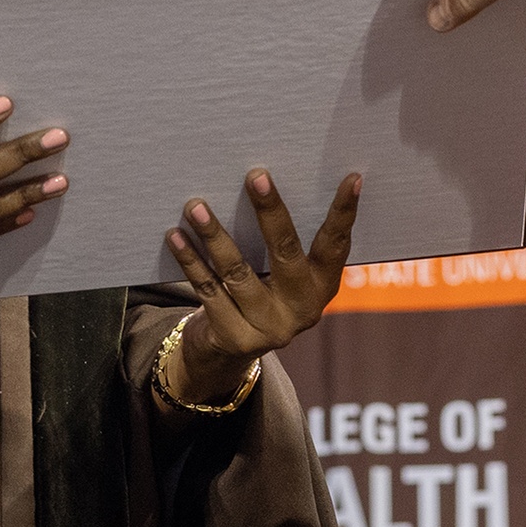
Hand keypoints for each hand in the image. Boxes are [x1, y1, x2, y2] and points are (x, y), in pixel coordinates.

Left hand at [163, 169, 363, 402]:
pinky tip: (174, 236)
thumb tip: (263, 181)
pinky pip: (208, 290)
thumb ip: (282, 243)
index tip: (351, 178)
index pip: (335, 245)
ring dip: (215, 235)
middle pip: (286, 252)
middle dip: (270, 211)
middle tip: (256, 175)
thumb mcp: (281, 275)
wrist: (229, 350)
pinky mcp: (234, 337)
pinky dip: (190, 261)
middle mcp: (302, 310)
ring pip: (238, 273)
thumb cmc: (259, 291)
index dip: (344, 213)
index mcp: (322, 287)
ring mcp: (269, 328)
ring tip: (196, 206)